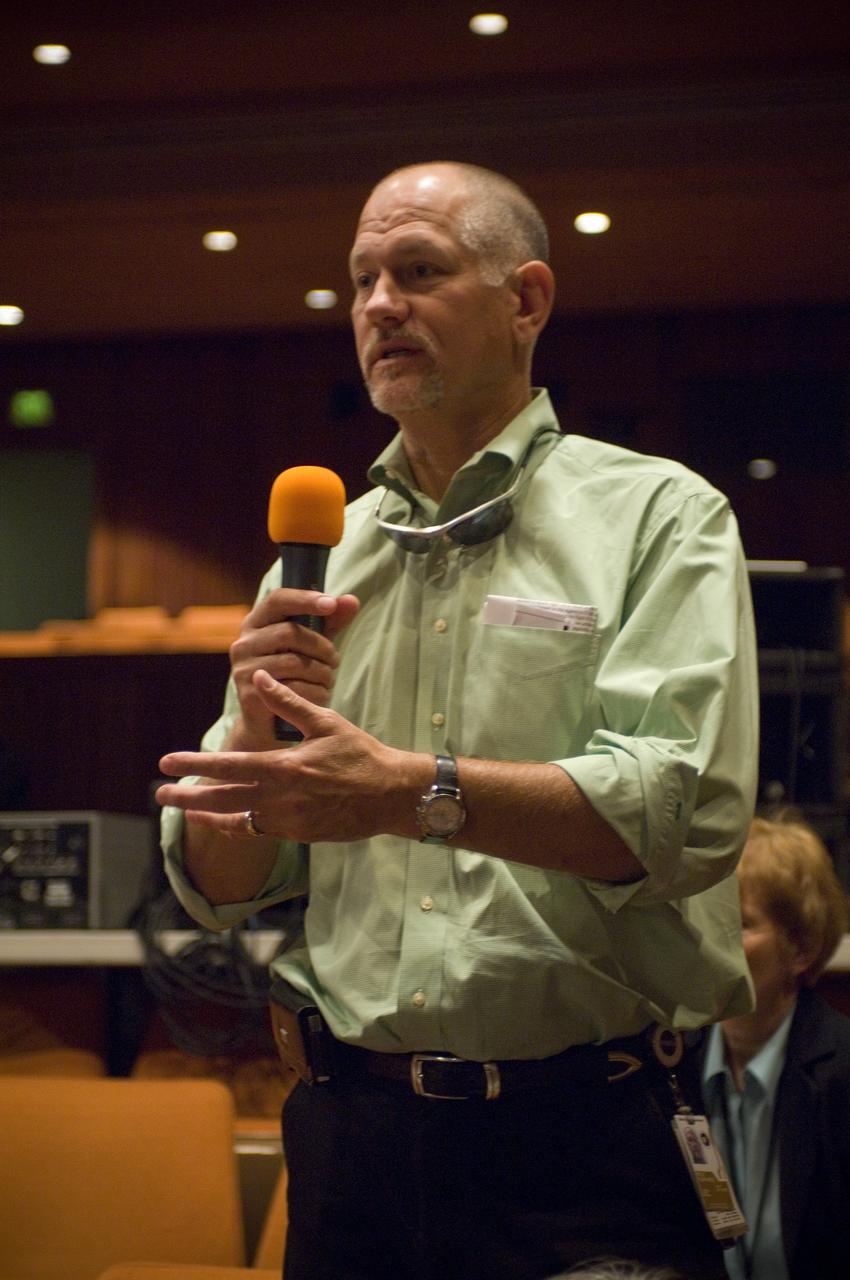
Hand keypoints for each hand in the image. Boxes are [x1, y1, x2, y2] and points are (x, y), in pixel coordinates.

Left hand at [157, 670, 424, 843]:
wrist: (392, 795)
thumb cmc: (361, 754)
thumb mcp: (327, 722)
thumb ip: (289, 704)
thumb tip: (261, 677)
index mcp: (285, 767)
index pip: (229, 766)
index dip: (194, 764)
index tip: (167, 762)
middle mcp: (281, 798)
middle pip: (223, 799)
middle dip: (187, 795)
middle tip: (159, 792)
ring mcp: (289, 821)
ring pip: (237, 819)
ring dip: (207, 812)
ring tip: (183, 808)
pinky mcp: (298, 834)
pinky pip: (258, 831)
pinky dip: (236, 825)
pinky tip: (223, 819)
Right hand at [228, 589, 358, 746]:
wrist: (271, 722)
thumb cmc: (294, 675)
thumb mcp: (313, 644)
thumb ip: (331, 622)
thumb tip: (351, 600)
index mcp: (256, 623)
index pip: (277, 599)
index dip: (305, 599)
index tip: (331, 604)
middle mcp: (243, 643)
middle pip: (290, 633)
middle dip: (322, 647)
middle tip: (335, 660)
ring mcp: (243, 670)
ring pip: (294, 662)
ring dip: (321, 672)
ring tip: (328, 679)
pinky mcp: (250, 695)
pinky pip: (292, 689)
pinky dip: (315, 692)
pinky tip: (320, 695)